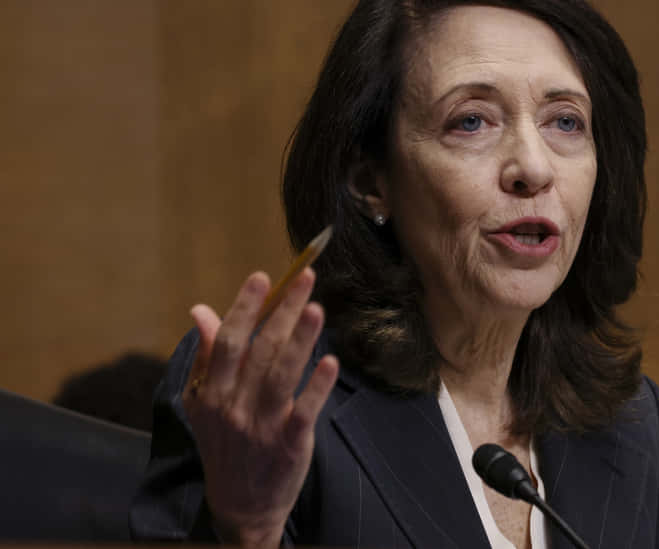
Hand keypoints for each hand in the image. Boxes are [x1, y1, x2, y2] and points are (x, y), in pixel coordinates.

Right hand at [182, 268, 338, 547]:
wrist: (240, 505)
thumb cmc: (225, 444)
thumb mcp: (204, 402)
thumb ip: (208, 355)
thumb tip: (201, 310)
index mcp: (211, 392)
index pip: (229, 341)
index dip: (245, 307)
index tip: (263, 278)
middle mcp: (233, 406)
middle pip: (259, 350)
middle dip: (282, 311)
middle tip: (305, 278)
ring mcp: (261, 426)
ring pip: (281, 374)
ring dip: (300, 339)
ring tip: (316, 308)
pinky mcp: (289, 444)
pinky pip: (303, 410)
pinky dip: (316, 387)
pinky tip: (331, 361)